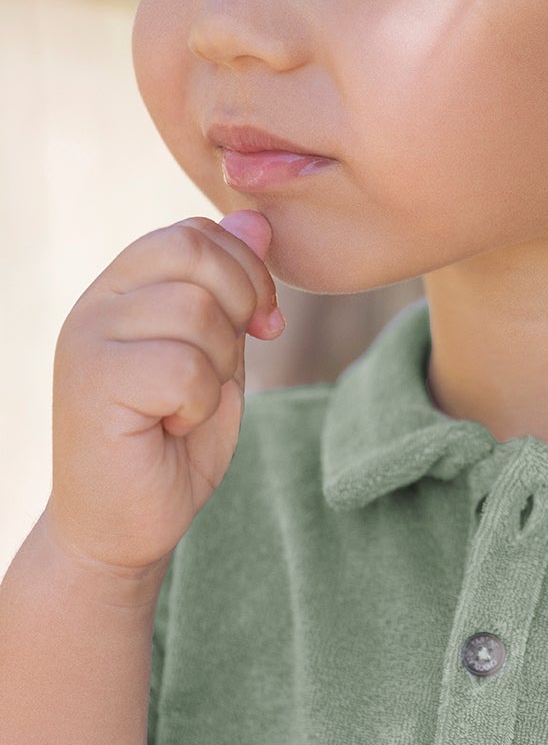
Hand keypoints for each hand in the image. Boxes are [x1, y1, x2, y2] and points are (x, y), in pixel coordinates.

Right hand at [44, 209, 283, 584]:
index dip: (247, 272)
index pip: (194, 232)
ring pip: (196, 312)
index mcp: (123, 288)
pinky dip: (198, 404)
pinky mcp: (91, 382)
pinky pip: (183, 367)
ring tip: (185, 406)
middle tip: (224, 370)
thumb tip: (257, 218)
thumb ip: (233, 293)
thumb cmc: (171, 445)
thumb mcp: (218, 357)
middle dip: (239, 309)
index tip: (264, 326)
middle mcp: (96, 302)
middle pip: (195, 253)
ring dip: (217, 369)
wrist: (124, 526)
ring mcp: (87, 338)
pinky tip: (170, 426)